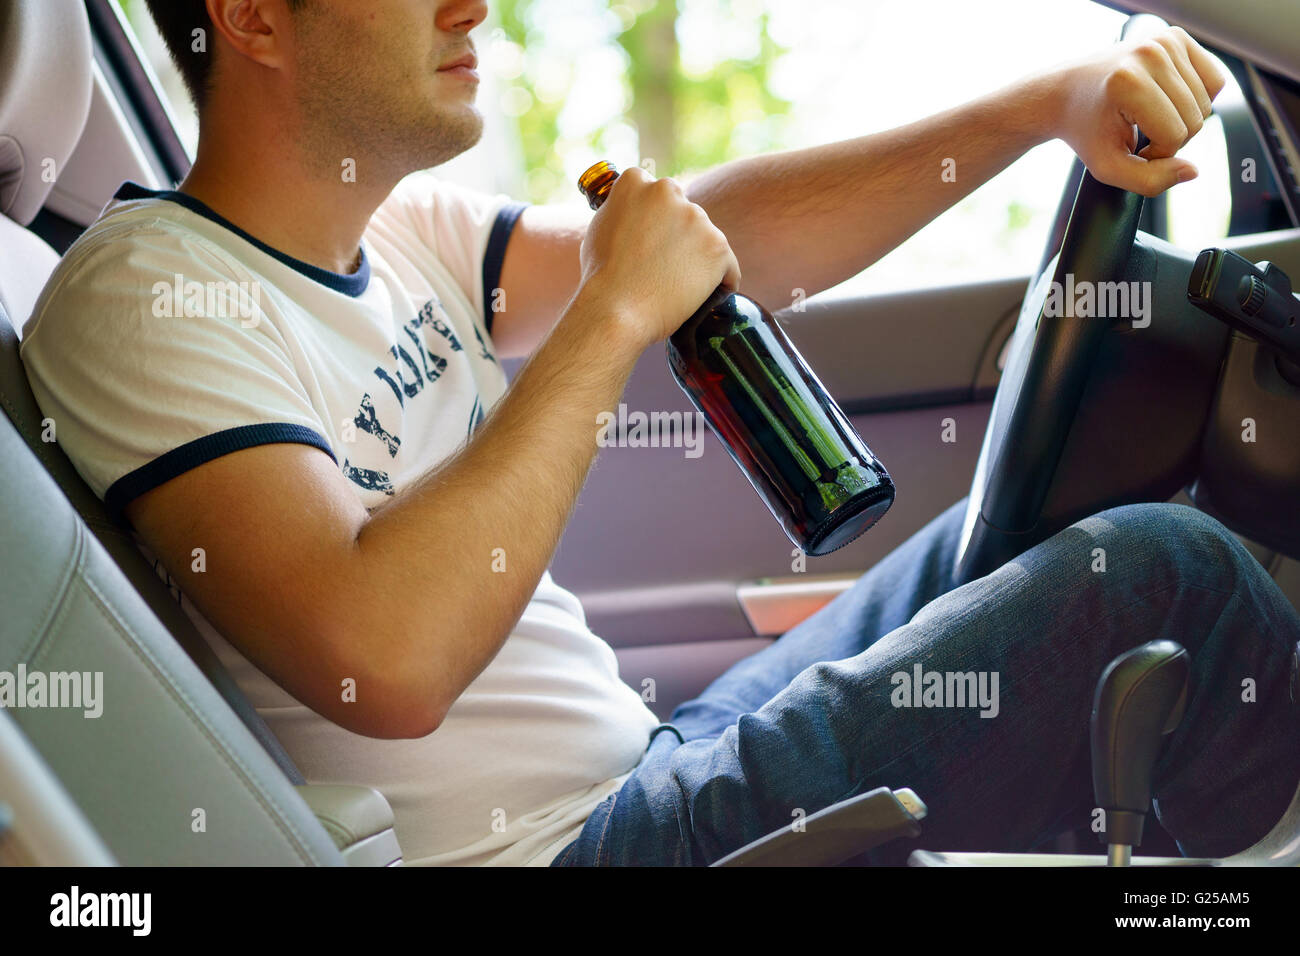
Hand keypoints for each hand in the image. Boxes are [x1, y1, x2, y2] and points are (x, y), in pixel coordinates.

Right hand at [577, 166, 741, 346]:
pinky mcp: (718, 247)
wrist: (616, 311)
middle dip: (678, 236)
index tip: (651, 240)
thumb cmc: (601, 278)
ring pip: (705, 239)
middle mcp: (668, 191)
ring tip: (677, 286)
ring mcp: (696, 218)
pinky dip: (720, 280)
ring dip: (697, 258)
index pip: (655, 193)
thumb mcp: (599, 229)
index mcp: (636, 182)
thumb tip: (634, 212)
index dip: (655, 219)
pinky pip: (727, 265)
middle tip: (663, 267)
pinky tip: (707, 293)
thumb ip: (621, 212)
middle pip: (683, 213)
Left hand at [1049, 26, 1226, 196]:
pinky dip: (1196, 98)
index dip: (1157, 153)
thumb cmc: (1085, 130)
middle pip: (1196, 118)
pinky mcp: (1176, 37)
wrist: (1065, 93)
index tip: (1132, 148)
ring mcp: (1165, 41)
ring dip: (1183, 118)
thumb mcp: (1108, 167)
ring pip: (1207, 101)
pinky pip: (1214, 80)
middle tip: (1140, 132)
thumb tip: (1192, 172)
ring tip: (1149, 117)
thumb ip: (1149, 181)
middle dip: (1172, 137)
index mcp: (1129, 83)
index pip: (1175, 136)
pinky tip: (1166, 100)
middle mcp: (1150, 55)